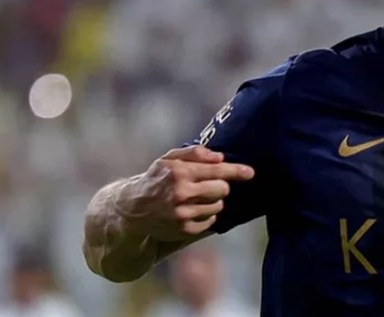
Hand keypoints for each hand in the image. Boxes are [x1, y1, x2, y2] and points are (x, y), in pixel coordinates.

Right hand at [115, 146, 254, 240]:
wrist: (133, 208)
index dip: (236, 171)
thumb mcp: (169, 159)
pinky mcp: (183, 230)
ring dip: (213, 201)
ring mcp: (182, 214)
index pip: (217, 171)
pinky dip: (207, 215)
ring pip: (218, 206)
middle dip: (220, 186)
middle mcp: (181, 194)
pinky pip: (210, 221)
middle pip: (222, 190)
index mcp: (179, 173)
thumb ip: (195, 153)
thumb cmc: (156, 178)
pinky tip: (193, 210)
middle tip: (210, 184)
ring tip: (197, 197)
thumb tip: (221, 158)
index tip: (250, 172)